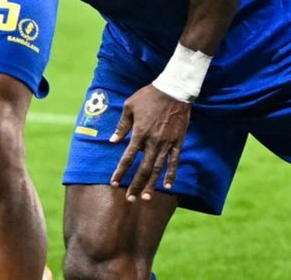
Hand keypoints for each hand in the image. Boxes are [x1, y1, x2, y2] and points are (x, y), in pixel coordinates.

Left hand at [109, 84, 191, 200]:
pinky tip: (168, 186)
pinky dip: (171, 174)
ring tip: (146, 198)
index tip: (114, 183)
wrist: (174, 90)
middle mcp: (153, 142)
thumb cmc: (149, 96)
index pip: (128, 157)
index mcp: (139, 133)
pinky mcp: (177, 142)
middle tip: (130, 199)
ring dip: (151, 184)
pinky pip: (174, 161)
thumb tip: (112, 141)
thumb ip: (122, 126)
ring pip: (158, 169)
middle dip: (135, 185)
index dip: (120, 171)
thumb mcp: (130, 106)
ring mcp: (166, 143)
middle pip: (143, 168)